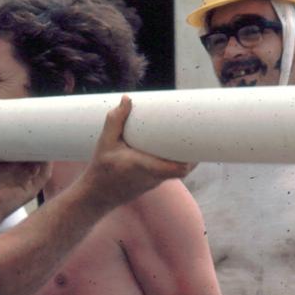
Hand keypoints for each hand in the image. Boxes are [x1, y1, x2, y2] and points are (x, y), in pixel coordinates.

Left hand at [0, 119, 48, 221]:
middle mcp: (19, 172)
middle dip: (36, 143)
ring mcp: (27, 180)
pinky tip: (50, 156)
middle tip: (39, 127)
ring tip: (48, 137)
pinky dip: (48, 166)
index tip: (25, 124)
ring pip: (40, 164)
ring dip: (44, 152)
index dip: (22, 138)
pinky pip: (44, 176)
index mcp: (7, 165)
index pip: (18, 149)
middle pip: (31, 155)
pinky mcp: (32, 189)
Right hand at [80, 96, 193, 212]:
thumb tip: (127, 99)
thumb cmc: (101, 169)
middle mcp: (153, 178)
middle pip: (184, 170)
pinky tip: (174, 149)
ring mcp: (154, 183)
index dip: (192, 159)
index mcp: (145, 167)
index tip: (196, 142)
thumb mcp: (105, 142)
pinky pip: (169, 173)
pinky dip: (173, 161)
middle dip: (193, 154)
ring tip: (188, 137)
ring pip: (177, 172)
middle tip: (197, 133)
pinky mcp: (151, 184)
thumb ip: (115, 120)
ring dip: (184, 157)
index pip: (178, 169)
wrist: (96, 196)